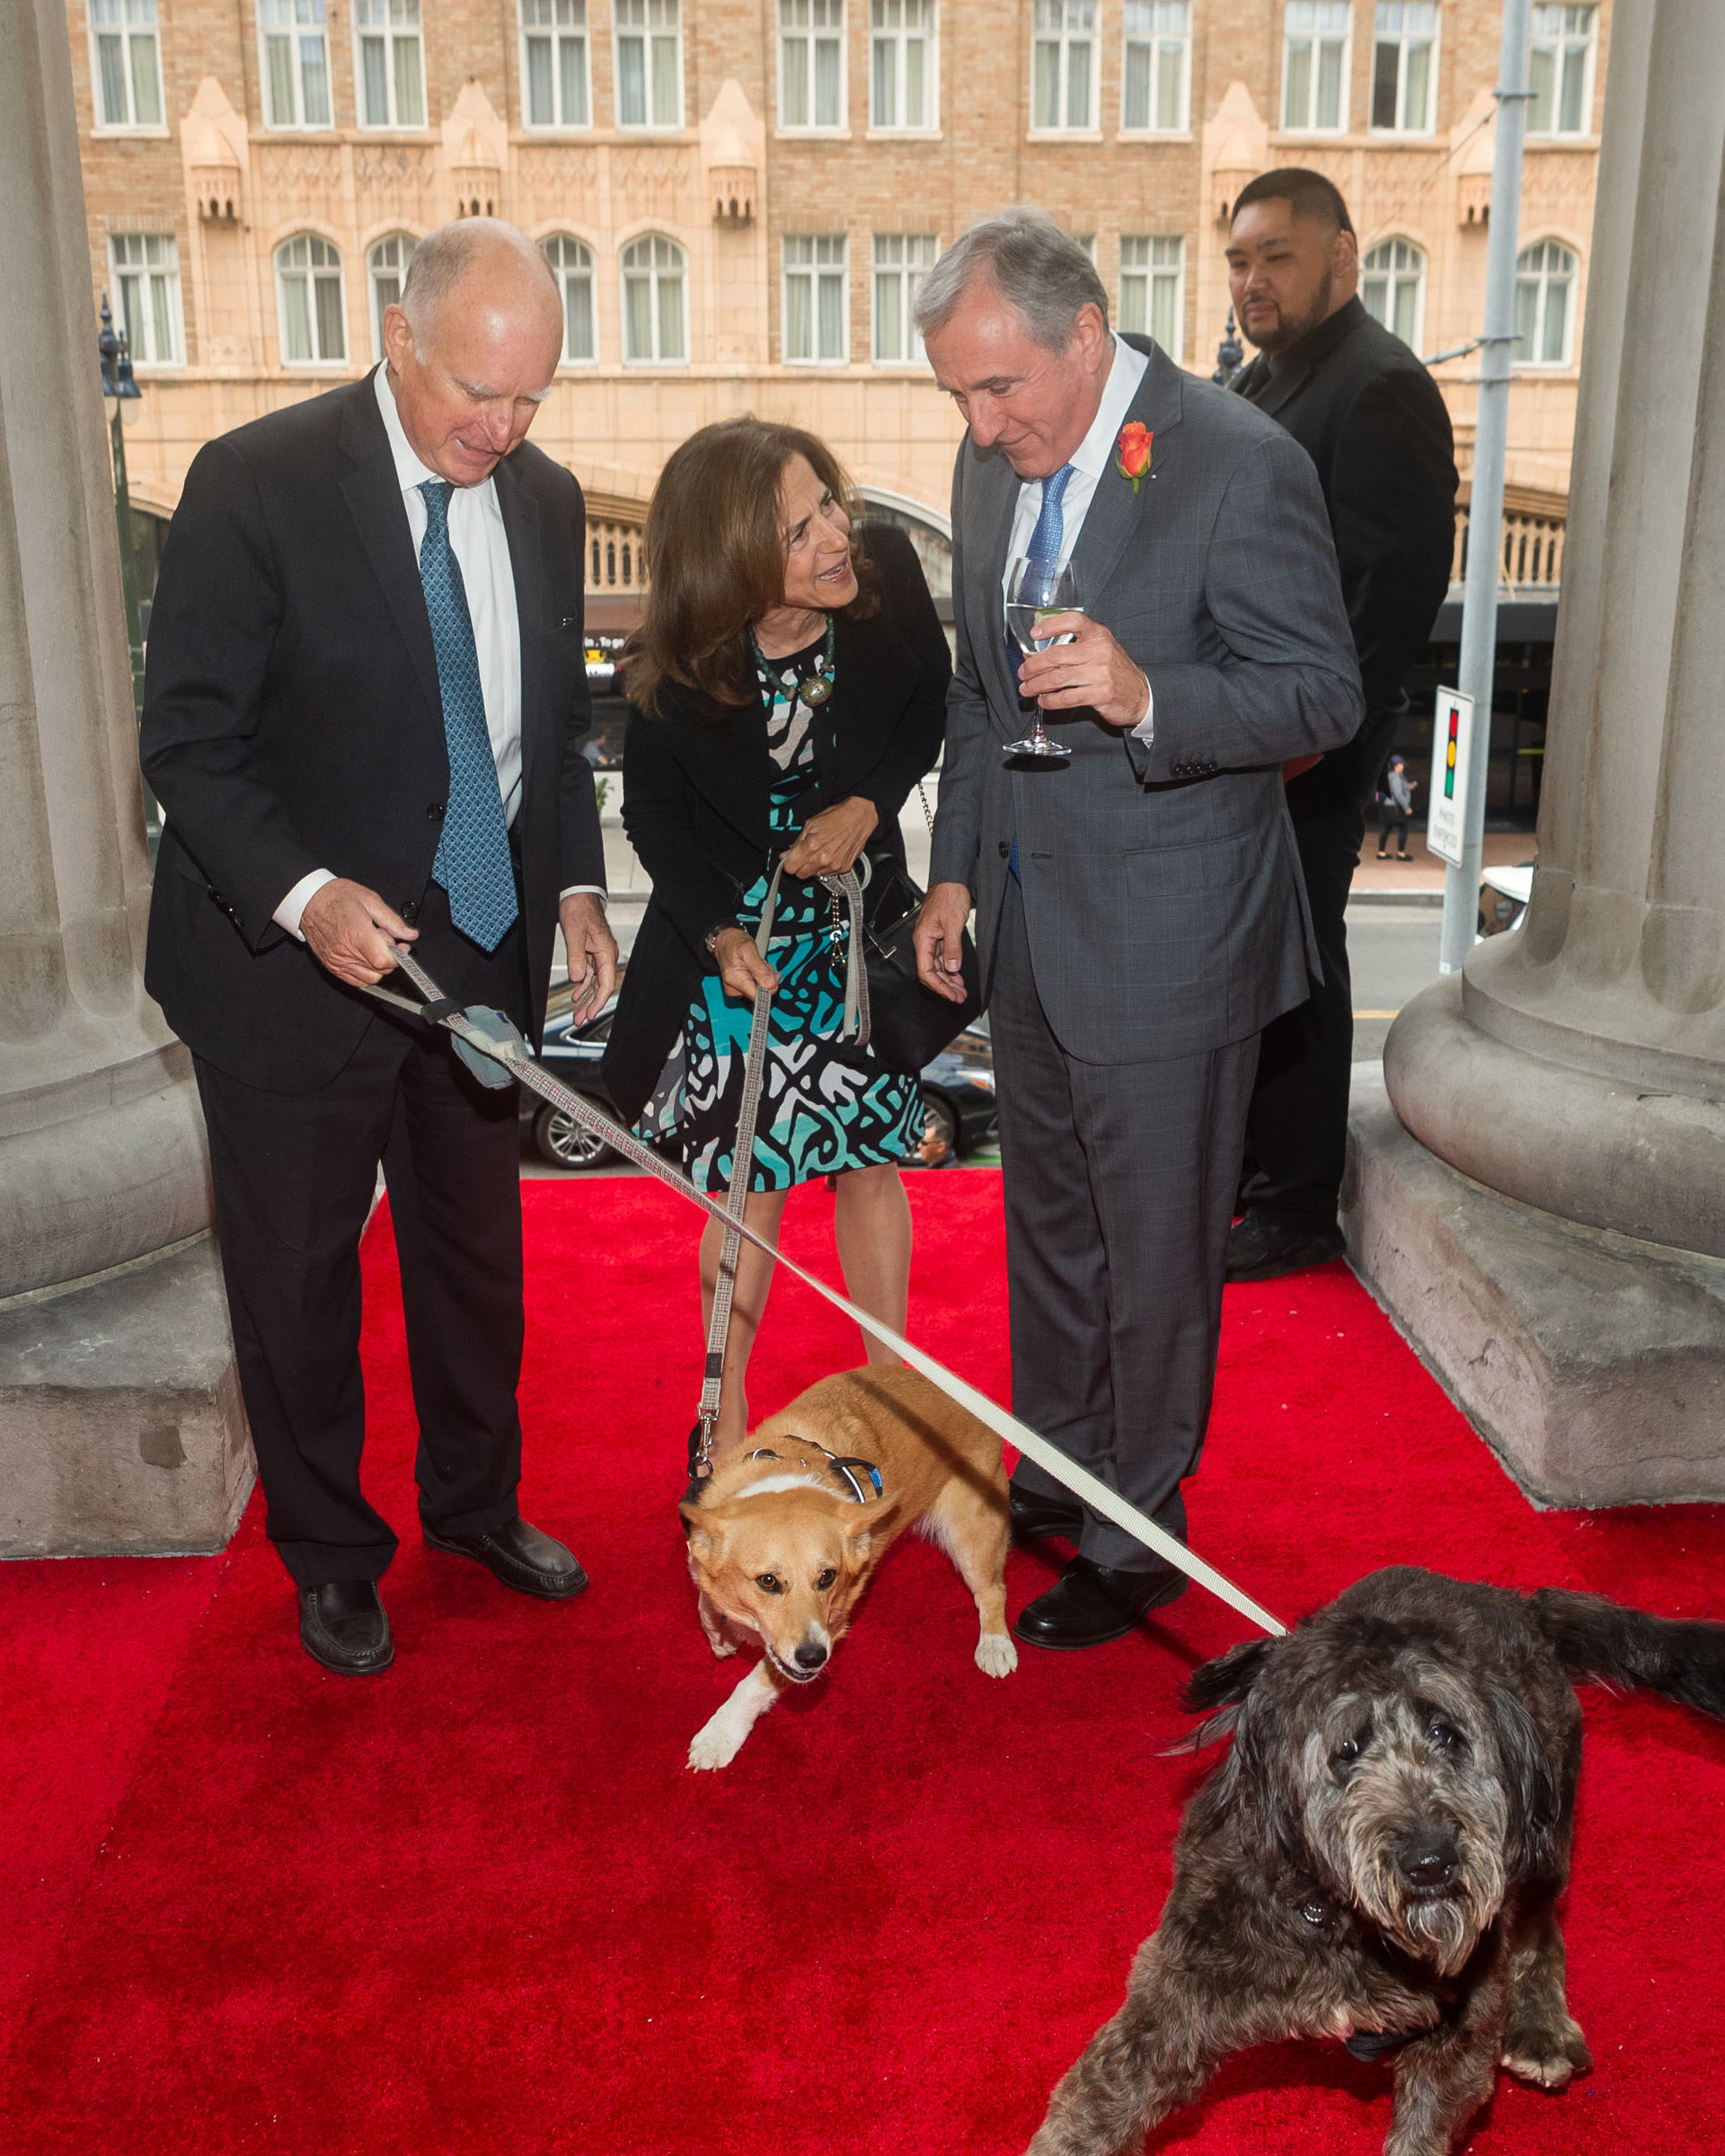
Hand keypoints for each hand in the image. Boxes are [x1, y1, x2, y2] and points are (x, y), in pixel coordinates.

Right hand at [300, 879, 415, 987]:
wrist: (308, 900)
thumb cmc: (336, 896)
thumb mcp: (369, 900)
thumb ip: (392, 920)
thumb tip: (410, 934)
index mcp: (355, 933)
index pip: (383, 960)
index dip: (398, 957)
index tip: (402, 947)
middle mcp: (344, 951)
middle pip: (379, 970)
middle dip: (390, 958)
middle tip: (385, 939)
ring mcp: (336, 961)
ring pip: (369, 978)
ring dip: (378, 966)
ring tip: (372, 946)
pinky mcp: (331, 966)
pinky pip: (356, 982)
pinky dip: (366, 973)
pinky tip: (365, 956)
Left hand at [560, 891, 618, 1023]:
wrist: (578, 895)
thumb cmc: (579, 910)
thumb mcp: (575, 934)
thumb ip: (577, 957)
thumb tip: (577, 979)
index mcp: (606, 953)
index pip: (605, 984)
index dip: (598, 1002)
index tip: (590, 1015)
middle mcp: (606, 956)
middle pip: (601, 987)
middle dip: (590, 1005)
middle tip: (579, 1020)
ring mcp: (599, 955)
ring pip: (594, 983)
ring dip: (585, 998)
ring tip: (576, 1013)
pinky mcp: (591, 952)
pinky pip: (589, 974)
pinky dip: (582, 986)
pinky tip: (576, 995)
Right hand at [712, 926, 779, 1005]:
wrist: (725, 941)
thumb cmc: (734, 943)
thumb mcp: (749, 950)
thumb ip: (760, 968)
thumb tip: (770, 984)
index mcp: (735, 980)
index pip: (758, 997)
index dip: (769, 987)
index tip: (771, 975)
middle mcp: (734, 989)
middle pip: (761, 993)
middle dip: (767, 978)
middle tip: (762, 964)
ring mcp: (736, 990)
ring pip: (760, 989)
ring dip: (764, 976)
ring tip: (757, 964)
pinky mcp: (739, 989)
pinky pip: (756, 987)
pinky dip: (760, 977)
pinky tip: (756, 968)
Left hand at [777, 795, 878, 878]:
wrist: (859, 817)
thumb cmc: (837, 817)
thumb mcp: (811, 824)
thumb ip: (797, 842)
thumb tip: (786, 854)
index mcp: (811, 846)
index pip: (790, 868)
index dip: (789, 863)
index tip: (791, 860)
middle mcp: (822, 859)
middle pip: (801, 875)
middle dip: (800, 867)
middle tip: (805, 856)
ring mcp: (834, 865)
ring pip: (815, 876)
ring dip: (814, 867)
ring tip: (821, 852)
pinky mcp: (844, 868)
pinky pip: (829, 874)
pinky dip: (827, 867)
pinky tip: (831, 854)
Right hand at [913, 880, 971, 1003]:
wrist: (952, 881)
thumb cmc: (949, 896)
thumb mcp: (953, 923)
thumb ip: (952, 947)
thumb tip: (952, 968)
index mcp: (923, 939)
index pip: (925, 971)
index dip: (938, 986)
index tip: (950, 995)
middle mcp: (924, 942)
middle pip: (931, 973)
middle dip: (945, 987)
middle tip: (959, 997)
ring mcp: (931, 940)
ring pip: (937, 968)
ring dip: (948, 981)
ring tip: (960, 991)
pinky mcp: (939, 938)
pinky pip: (942, 959)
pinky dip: (950, 970)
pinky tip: (958, 977)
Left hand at [1015, 614, 1150, 730]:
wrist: (1141, 694)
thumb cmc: (1116, 671)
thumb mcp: (1100, 650)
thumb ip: (1074, 648)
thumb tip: (1037, 654)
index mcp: (1099, 635)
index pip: (1073, 621)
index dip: (1051, 625)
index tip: (1035, 633)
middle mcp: (1100, 651)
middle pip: (1057, 655)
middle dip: (1034, 665)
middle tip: (1023, 672)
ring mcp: (1100, 673)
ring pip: (1058, 678)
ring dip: (1037, 685)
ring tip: (1027, 688)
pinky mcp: (1099, 694)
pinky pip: (1067, 697)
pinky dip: (1051, 700)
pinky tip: (1044, 700)